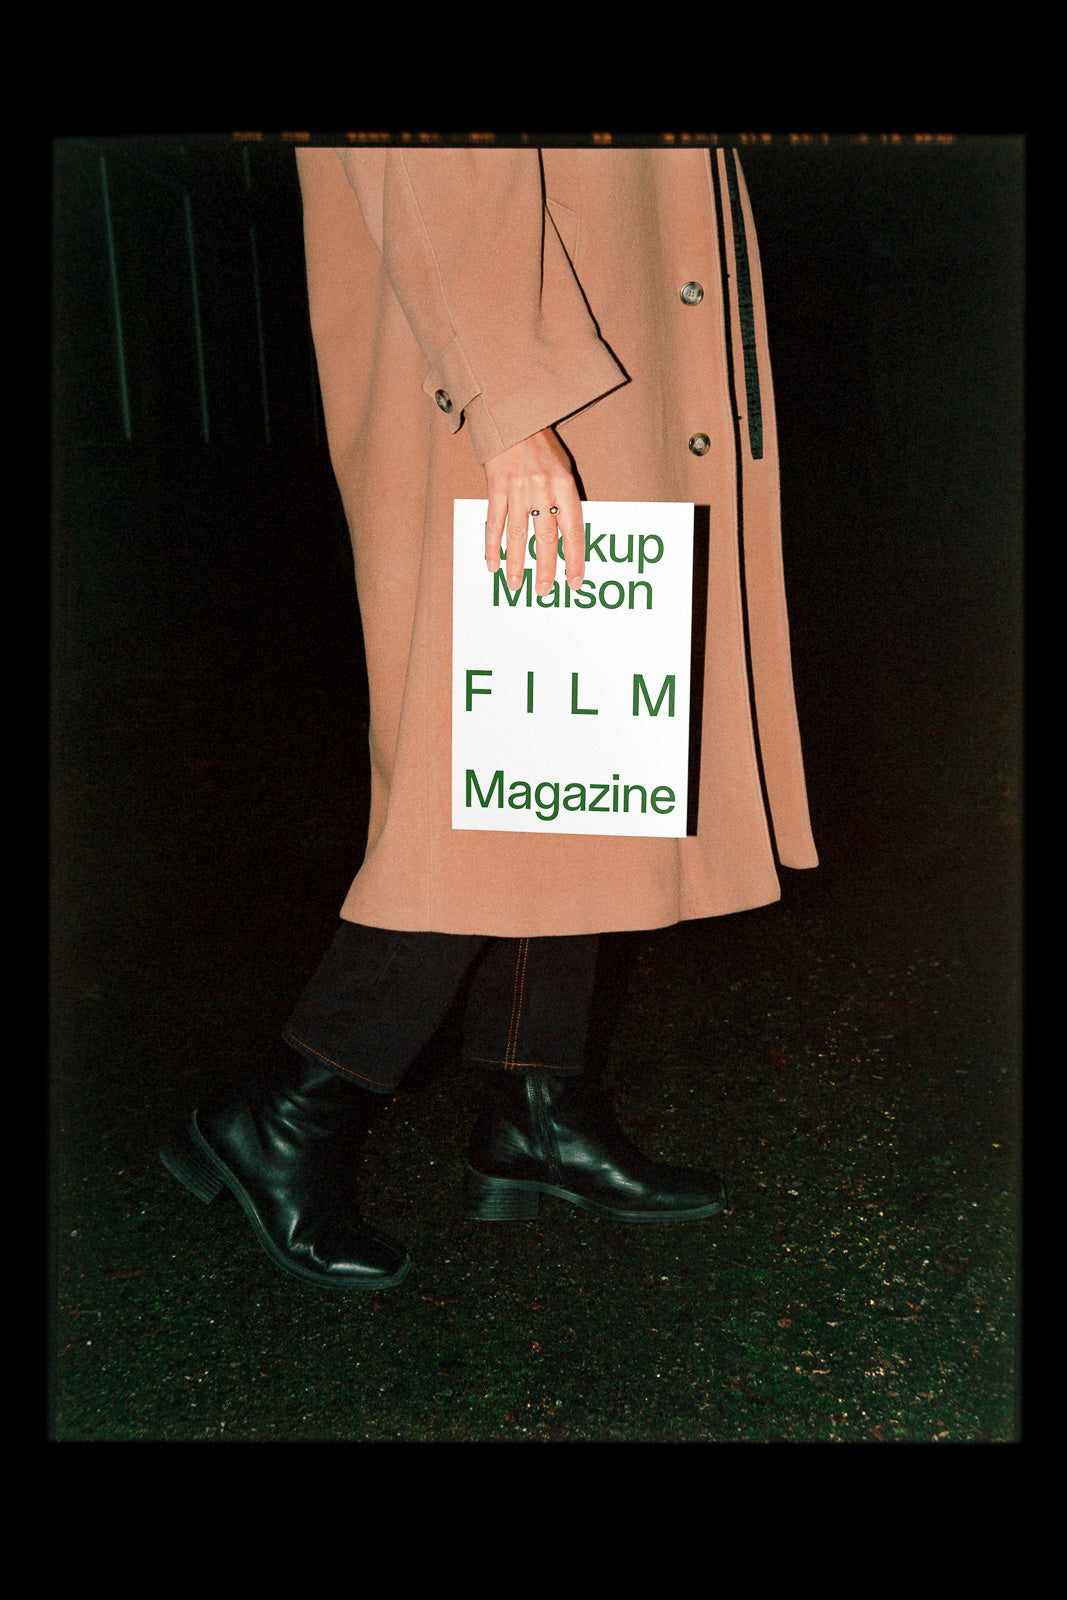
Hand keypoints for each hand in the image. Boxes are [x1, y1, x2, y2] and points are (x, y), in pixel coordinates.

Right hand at [484, 428, 584, 593]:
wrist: (513, 418)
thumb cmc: (542, 447)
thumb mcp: (564, 469)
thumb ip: (565, 500)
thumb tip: (566, 538)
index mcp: (565, 486)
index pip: (573, 530)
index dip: (574, 559)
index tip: (575, 582)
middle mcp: (543, 489)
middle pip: (545, 537)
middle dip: (545, 568)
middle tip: (543, 592)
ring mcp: (518, 488)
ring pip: (517, 534)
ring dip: (515, 563)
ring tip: (515, 585)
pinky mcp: (496, 487)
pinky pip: (494, 522)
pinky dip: (492, 545)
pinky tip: (491, 564)